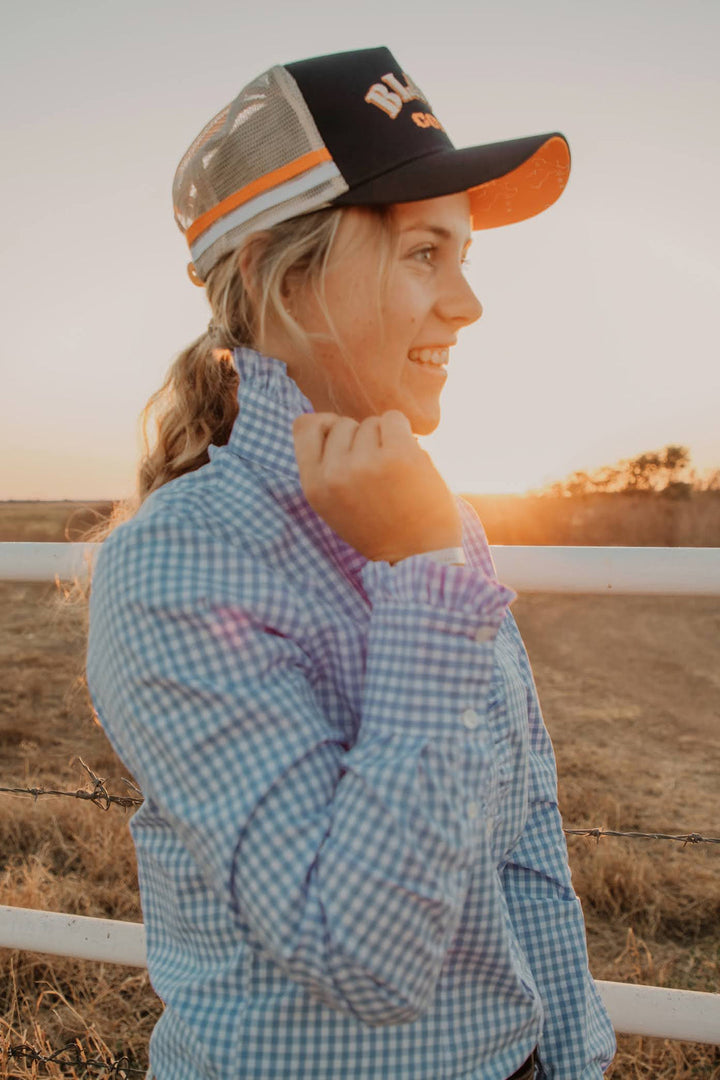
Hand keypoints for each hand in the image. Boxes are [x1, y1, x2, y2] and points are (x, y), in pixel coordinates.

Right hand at [293, 410, 461, 563]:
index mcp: (314, 486)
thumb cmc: (379, 528)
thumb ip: (326, 468)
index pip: (304, 426)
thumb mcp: (335, 505)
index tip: (343, 437)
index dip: (324, 425)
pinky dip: (403, 433)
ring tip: (394, 472)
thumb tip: (330, 421)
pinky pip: (394, 419)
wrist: (418, 554)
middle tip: (377, 470)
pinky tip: (409, 459)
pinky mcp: (398, 455)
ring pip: (370, 422)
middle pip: (342, 424)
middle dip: (360, 438)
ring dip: (384, 439)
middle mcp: (335, 473)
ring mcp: (366, 463)